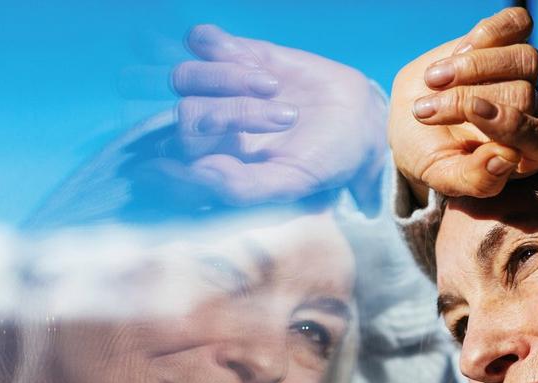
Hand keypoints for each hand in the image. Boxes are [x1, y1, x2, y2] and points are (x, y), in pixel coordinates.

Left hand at [161, 25, 386, 210]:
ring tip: (273, 88)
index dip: (199, 148)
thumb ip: (242, 187)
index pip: (178, 154)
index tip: (236, 145)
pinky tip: (258, 62)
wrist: (359, 122)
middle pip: (186, 112)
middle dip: (234, 114)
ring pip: (186, 76)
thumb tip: (198, 171)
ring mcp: (219, 87)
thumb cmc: (324, 159)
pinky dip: (222, 48)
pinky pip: (200, 40)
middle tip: (285, 119)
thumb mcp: (290, 183)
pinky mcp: (235, 52)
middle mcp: (211, 125)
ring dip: (230, 79)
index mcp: (217, 161)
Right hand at [389, 7, 537, 203]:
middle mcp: (533, 112)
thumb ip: (476, 180)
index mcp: (528, 153)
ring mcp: (523, 75)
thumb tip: (506, 158)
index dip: (510, 123)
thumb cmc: (431, 155)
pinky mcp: (508, 42)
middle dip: (468, 99)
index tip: (470, 112)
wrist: (409, 121)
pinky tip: (458, 51)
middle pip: (523, 95)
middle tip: (425, 111)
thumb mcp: (444, 176)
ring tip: (433, 80)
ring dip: (475, 66)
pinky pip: (517, 25)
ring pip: (525, 60)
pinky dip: (489, 32)